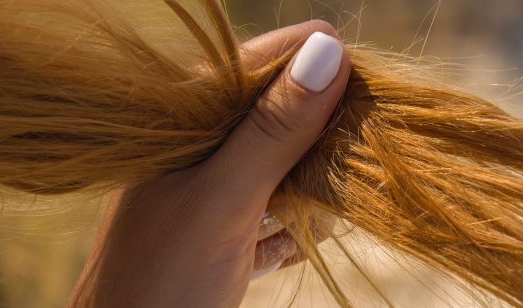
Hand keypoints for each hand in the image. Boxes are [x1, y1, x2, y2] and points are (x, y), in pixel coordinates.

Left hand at [69, 20, 350, 306]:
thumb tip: (329, 52)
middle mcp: (199, 146)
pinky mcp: (226, 231)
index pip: (261, 64)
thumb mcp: (223, 199)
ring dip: (309, 195)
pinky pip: (280, 212)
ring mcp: (213, 189)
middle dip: (317, 144)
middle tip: (326, 173)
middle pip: (283, 116)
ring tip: (296, 224)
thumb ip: (273, 130)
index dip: (314, 69)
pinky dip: (293, 230)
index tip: (362, 90)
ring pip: (288, 167)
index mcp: (184, 119)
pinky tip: (286, 248)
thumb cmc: (160, 282)